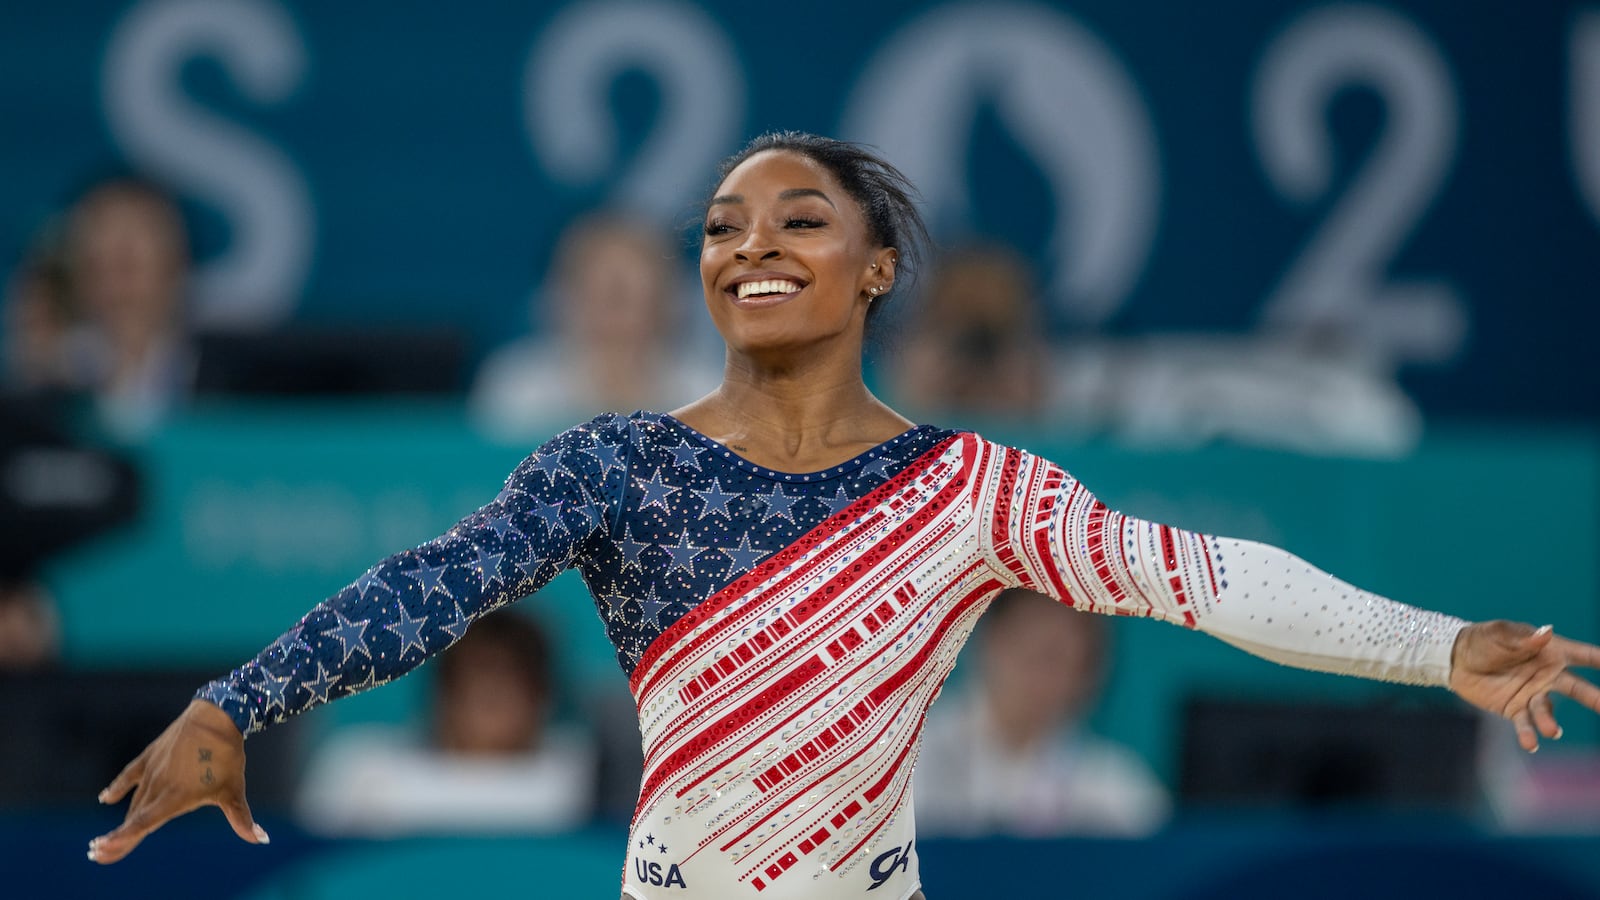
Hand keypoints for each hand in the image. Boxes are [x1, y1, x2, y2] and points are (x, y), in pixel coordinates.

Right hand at [88, 699, 267, 863]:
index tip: (100, 849)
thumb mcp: (234, 791)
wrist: (216, 716)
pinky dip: (117, 787)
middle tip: (98, 854)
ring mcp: (152, 770)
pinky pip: (129, 775)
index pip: (142, 824)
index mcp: (175, 798)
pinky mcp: (151, 756)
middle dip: (117, 838)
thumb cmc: (226, 757)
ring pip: (133, 800)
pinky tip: (105, 798)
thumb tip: (263, 840)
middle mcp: (158, 786)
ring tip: (104, 839)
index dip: (121, 838)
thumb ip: (242, 820)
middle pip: (134, 817)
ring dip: (120, 819)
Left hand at [1449, 620, 1599, 752]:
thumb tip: (1547, 632)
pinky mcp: (1514, 709)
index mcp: (1550, 652)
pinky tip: (1531, 744)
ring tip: (1551, 731)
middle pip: (1578, 689)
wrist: (1455, 659)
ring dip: (1550, 722)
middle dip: (1595, 699)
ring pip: (1548, 711)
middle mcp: (1547, 675)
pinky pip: (1524, 724)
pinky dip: (1528, 735)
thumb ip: (1524, 637)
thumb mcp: (1500, 633)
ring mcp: (1532, 694)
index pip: (1584, 656)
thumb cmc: (1483, 640)